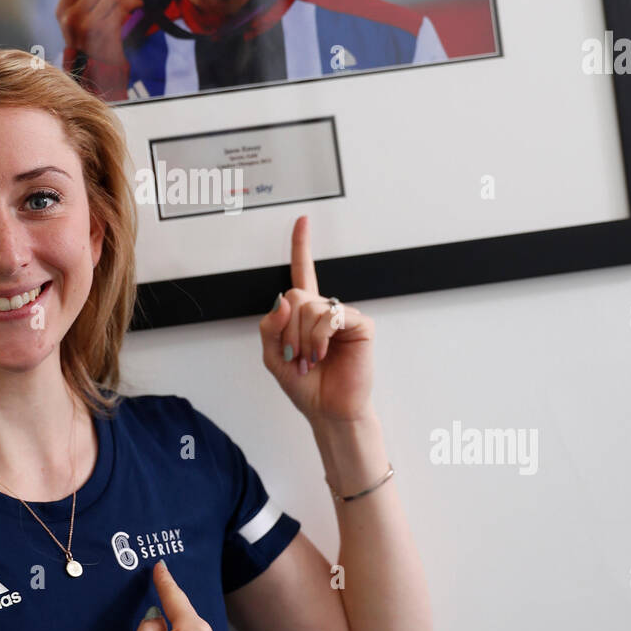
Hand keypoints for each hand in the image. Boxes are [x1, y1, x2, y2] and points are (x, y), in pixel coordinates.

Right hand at [56, 0, 142, 72]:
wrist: (99, 71)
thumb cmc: (93, 43)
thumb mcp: (79, 22)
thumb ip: (85, 1)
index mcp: (62, 11)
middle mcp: (70, 18)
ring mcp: (86, 26)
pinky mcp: (104, 32)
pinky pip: (122, 7)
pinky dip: (133, 1)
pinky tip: (138, 3)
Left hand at [259, 214, 374, 424]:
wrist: (329, 411)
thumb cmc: (306, 386)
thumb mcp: (273, 357)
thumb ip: (269, 327)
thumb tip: (281, 298)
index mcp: (305, 314)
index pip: (302, 272)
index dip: (301, 246)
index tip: (302, 220)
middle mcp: (325, 310)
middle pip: (295, 295)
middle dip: (288, 331)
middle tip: (297, 358)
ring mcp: (343, 316)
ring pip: (309, 307)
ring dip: (302, 340)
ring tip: (311, 361)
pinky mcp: (360, 325)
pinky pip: (330, 317)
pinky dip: (319, 338)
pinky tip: (324, 354)